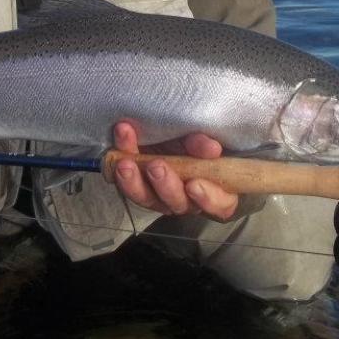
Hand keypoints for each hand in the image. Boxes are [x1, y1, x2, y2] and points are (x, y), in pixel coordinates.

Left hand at [111, 119, 238, 220]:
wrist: (166, 133)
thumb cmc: (194, 141)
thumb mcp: (199, 139)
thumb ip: (204, 145)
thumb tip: (211, 149)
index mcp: (213, 191)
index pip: (219, 206)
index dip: (207, 199)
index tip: (194, 185)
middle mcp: (185, 199)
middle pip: (176, 203)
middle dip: (165, 186)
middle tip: (156, 167)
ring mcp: (157, 195)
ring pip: (146, 198)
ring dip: (134, 182)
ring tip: (125, 164)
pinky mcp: (134, 184)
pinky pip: (125, 181)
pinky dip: (119, 161)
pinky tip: (121, 139)